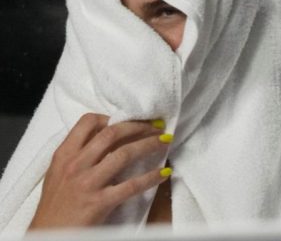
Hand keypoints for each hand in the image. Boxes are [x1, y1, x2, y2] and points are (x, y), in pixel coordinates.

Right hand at [29, 113, 170, 229]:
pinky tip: (164, 173)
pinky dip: (151, 177)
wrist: (49, 235)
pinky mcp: (100, 202)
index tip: (129, 119)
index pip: (88, 122)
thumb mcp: (58, 173)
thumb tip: (107, 137)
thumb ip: (78, 154)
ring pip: (125, 154)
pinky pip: (132, 185)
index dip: (111, 117)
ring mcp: (88, 183)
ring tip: (166, 141)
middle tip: (156, 126)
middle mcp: (76, 164)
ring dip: (150, 145)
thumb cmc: (55, 205)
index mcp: (64, 154)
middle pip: (112, 134)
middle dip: (138, 126)